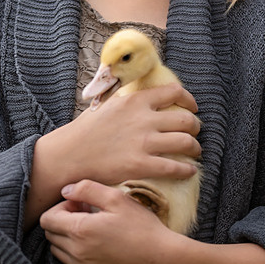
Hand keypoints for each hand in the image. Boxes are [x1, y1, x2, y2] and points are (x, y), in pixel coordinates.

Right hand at [24, 84, 200, 229]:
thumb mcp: (107, 105)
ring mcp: (143, 142)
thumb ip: (127, 100)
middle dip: (195, 127)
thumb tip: (142, 96)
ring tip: (194, 152)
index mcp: (135, 101)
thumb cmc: (86, 131)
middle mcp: (143, 119)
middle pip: (186, 120)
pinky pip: (175, 167)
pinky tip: (189, 171)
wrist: (69, 155)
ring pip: (186, 143)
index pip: (174, 92)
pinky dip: (187, 170)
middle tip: (194, 134)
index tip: (192, 108)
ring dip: (195, 148)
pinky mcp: (140, 165)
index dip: (189, 100)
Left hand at [40, 179, 178, 263]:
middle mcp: (76, 253)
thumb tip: (65, 191)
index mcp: (80, 231)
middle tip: (86, 214)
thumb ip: (86, 189)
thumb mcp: (116, 198)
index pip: (47, 219)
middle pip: (50, 234)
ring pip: (58, 250)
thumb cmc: (141, 226)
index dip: (60, 207)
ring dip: (67, 237)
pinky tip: (99, 244)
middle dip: (62, 221)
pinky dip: (77, 252)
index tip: (80, 204)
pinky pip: (72, 263)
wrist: (161, 259)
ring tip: (91, 229)